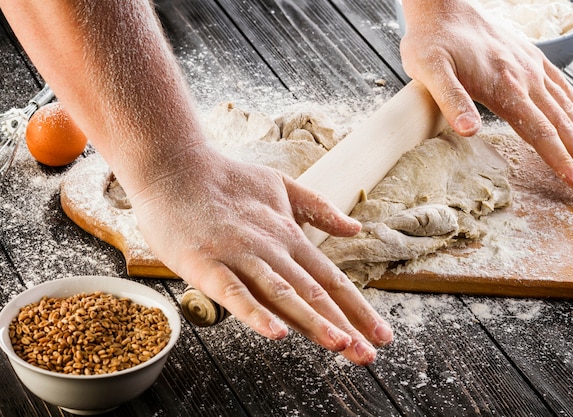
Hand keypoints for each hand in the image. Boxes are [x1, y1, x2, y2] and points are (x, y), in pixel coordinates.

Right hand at [129, 145, 393, 364]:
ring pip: (282, 293)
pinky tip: (277, 333)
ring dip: (313, 321)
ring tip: (340, 346)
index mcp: (289, 235)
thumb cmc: (225, 179)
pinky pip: (234, 292)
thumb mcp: (281, 186)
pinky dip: (256, 313)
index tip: (381, 334)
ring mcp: (239, 255)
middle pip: (314, 292)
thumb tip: (355, 228)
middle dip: (345, 325)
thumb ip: (319, 209)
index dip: (357, 308)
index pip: (331, 278)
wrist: (174, 166)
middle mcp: (272, 247)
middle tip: (368, 355)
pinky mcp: (206, 263)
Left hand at [400, 0, 572, 190]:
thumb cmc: (432, 41)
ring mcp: (531, 67)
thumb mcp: (430, 71)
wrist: (442, 6)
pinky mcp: (531, 59)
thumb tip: (470, 132)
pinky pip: (562, 88)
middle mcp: (525, 78)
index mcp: (504, 87)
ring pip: (567, 109)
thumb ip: (452, 101)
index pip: (540, 132)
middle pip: (562, 125)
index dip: (560, 160)